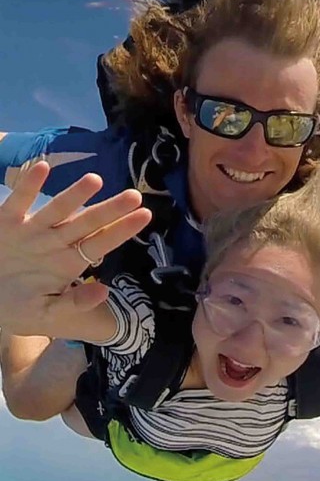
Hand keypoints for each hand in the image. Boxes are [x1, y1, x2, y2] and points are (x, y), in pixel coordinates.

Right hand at [0, 161, 150, 335]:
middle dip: (110, 210)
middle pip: (87, 223)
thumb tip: (104, 292)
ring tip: (95, 180)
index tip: (145, 215)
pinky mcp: (7, 221)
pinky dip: (28, 186)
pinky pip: (19, 202)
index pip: (100, 243)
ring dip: (75, 194)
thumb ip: (73, 304)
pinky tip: (42, 167)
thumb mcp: (45, 314)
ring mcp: (32, 230)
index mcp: (69, 263)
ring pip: (57, 209)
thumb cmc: (17, 307)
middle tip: (134, 196)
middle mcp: (55, 242)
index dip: (122, 229)